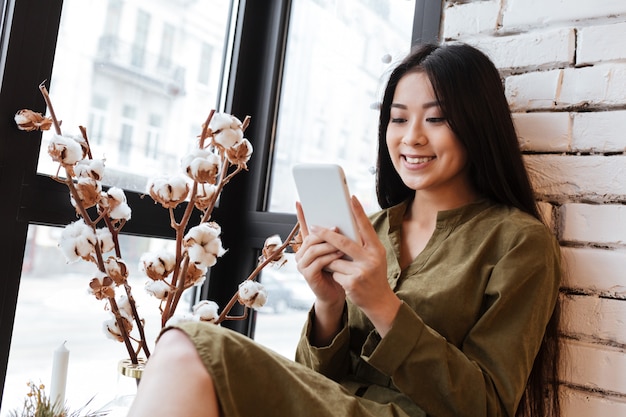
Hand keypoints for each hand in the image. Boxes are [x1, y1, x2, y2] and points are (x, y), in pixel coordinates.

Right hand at [295, 202, 345, 307]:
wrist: (337, 293)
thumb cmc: (339, 271)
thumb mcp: (338, 251)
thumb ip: (337, 239)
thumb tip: (344, 221)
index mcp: (308, 246)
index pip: (303, 228)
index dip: (301, 216)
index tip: (300, 202)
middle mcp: (301, 254)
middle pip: (311, 237)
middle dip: (325, 232)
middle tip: (338, 227)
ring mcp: (302, 265)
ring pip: (314, 249)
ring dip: (329, 245)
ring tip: (342, 243)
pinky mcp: (307, 275)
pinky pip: (318, 262)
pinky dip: (329, 257)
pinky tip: (339, 255)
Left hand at [311, 196, 401, 336]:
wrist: (379, 302)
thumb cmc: (373, 275)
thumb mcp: (373, 258)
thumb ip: (361, 245)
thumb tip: (342, 229)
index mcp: (376, 249)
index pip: (366, 227)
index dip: (358, 212)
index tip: (350, 198)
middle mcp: (371, 258)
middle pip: (343, 241)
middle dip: (325, 234)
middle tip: (314, 226)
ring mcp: (361, 271)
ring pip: (334, 259)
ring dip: (329, 260)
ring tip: (336, 265)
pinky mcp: (352, 283)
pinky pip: (334, 273)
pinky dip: (334, 275)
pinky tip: (343, 280)